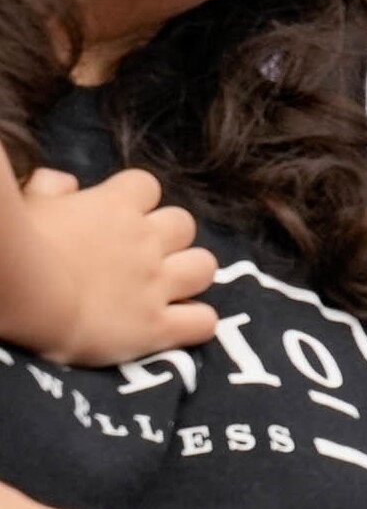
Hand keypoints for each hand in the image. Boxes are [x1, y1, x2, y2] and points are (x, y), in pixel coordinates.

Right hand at [8, 167, 216, 365]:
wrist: (25, 293)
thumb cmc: (19, 243)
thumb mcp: (30, 203)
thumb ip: (51, 188)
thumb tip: (66, 181)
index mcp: (115, 205)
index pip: (145, 185)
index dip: (134, 199)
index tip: (115, 214)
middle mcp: (145, 240)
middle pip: (183, 224)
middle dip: (169, 236)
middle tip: (141, 255)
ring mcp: (156, 284)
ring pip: (204, 267)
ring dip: (191, 274)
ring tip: (167, 288)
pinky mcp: (157, 326)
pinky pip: (203, 322)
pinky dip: (197, 323)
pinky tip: (179, 326)